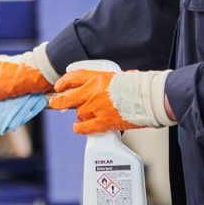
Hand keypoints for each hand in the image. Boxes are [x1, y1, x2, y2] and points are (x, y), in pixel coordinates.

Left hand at [50, 67, 173, 134]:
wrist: (149, 98)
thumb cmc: (138, 86)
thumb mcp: (116, 76)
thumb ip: (103, 82)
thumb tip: (96, 87)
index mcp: (97, 77)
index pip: (72, 78)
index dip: (63, 82)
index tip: (59, 86)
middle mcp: (93, 92)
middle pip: (67, 98)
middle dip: (58, 101)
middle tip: (55, 103)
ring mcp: (96, 108)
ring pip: (78, 113)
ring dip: (80, 115)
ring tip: (85, 115)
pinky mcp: (103, 122)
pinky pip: (84, 127)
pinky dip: (80, 128)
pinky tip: (78, 127)